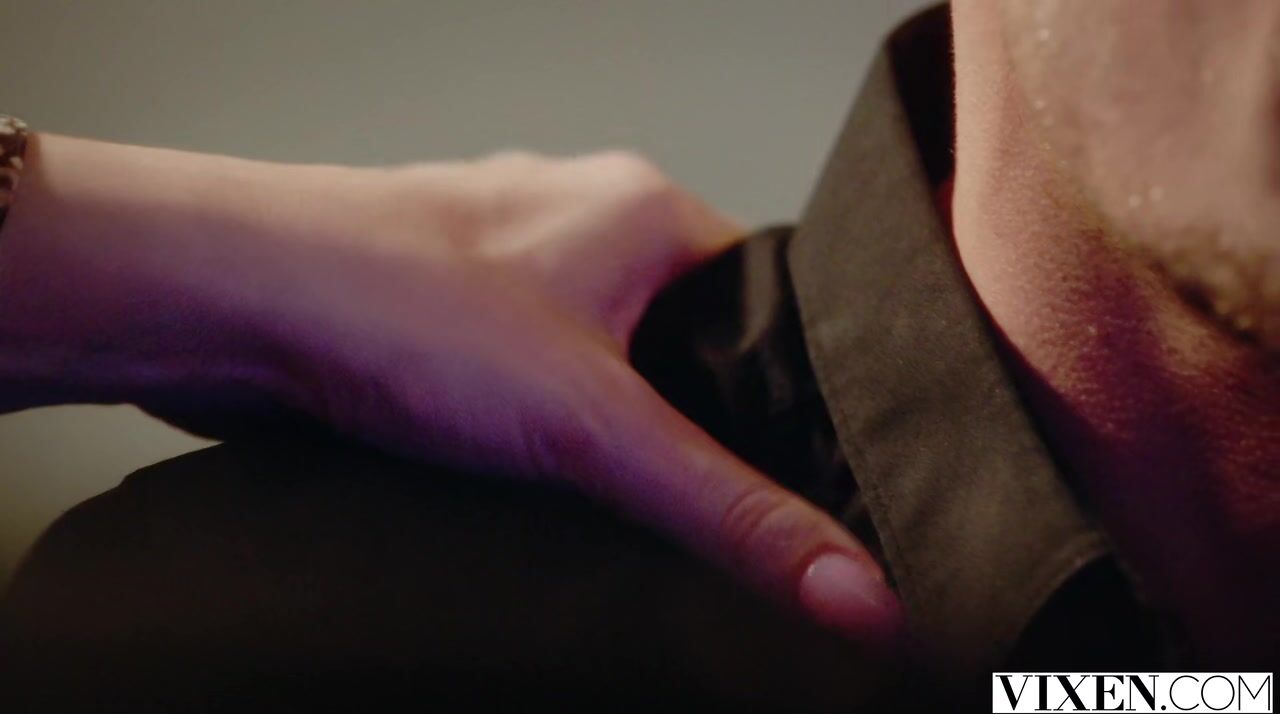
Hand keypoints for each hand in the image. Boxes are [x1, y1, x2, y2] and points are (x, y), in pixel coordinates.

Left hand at [0, 137, 901, 644]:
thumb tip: (855, 590)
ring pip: (603, 362)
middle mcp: (583, 224)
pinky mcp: (448, 312)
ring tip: (622, 498)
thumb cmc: (398, 306)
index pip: (771, 305)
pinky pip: (530, 376)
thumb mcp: (593, 428)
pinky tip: (534, 480)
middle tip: (714, 505)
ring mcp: (508, 266)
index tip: (818, 475)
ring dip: (608, 429)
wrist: (222, 298)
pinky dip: (539, 428)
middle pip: (688, 341)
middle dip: (696, 424)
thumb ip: (726, 510)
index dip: (798, 395)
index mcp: (648, 211)